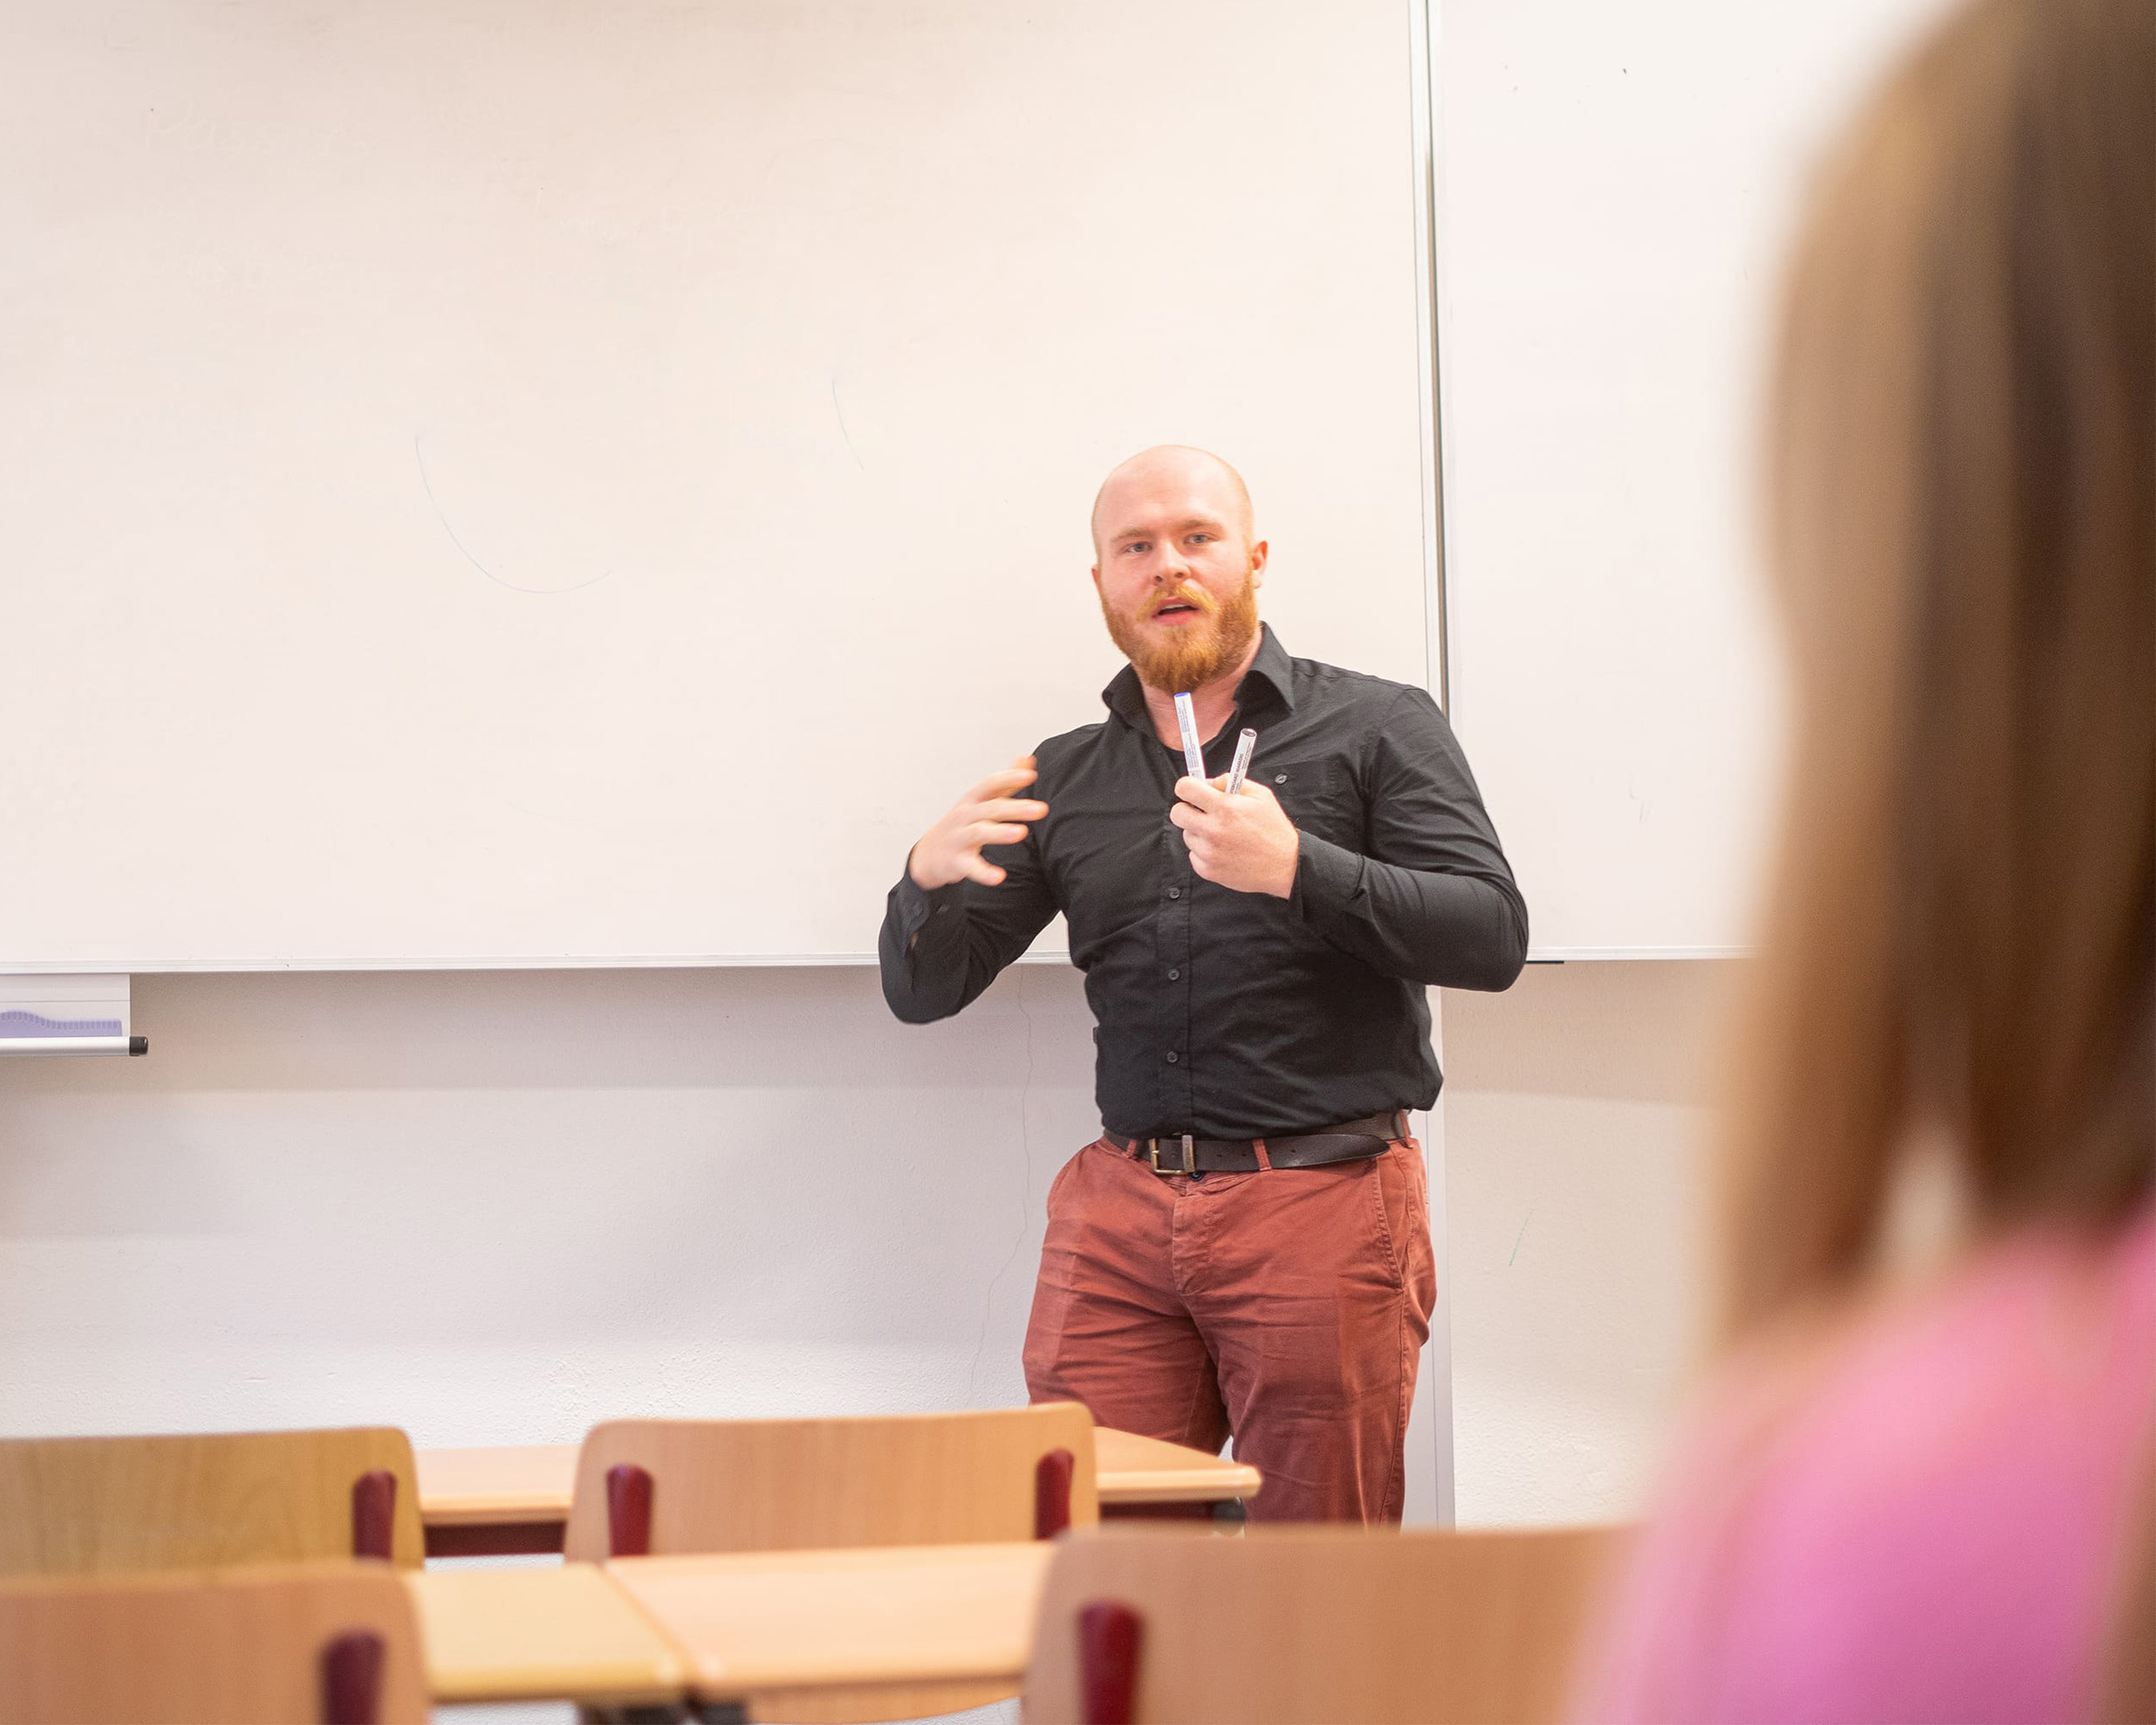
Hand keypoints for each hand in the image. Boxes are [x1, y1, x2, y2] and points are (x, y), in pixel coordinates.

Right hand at [907, 757, 1048, 888]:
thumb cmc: (960, 824)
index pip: (990, 784)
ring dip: (1000, 833)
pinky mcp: (957, 862)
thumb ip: (1005, 783)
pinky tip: (998, 877)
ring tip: (1021, 833)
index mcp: (973, 800)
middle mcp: (965, 816)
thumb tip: (1027, 759)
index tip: (1030, 775)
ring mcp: (959, 838)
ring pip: (979, 833)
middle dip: (1016, 808)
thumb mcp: (979, 801)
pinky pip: (971, 867)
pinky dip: (984, 872)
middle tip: (1041, 809)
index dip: (1009, 778)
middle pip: (991, 808)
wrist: (928, 855)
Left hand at [1169, 775, 1299, 896]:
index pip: (1184, 788)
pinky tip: (1223, 850)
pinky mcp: (1206, 869)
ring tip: (1222, 834)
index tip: (1192, 790)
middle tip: (1202, 811)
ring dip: (1199, 831)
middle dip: (1187, 808)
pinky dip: (1204, 851)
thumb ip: (1231, 782)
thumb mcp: (1260, 795)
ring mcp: (1208, 852)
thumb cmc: (1273, 830)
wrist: (1284, 866)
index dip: (1187, 786)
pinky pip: (1193, 854)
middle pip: (1177, 813)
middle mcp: (1213, 829)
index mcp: (1225, 807)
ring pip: (1187, 834)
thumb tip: (1208, 782)